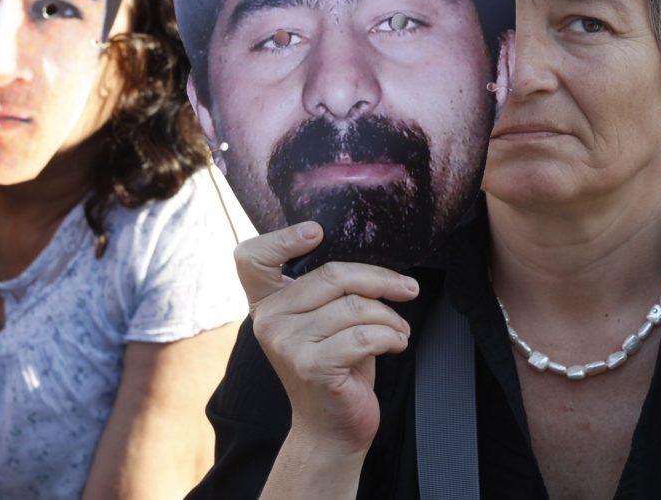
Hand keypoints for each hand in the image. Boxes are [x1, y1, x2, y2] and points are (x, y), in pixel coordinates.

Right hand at [235, 222, 419, 454]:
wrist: (331, 427)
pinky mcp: (311, 366)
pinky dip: (390, 336)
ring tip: (399, 329)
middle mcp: (268, 321)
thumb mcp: (324, 319)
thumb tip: (374, 256)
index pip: (252, 258)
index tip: (316, 232)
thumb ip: (328, 287)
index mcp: (267, 302)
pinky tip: (396, 343)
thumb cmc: (335, 364)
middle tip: (408, 289)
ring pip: (355, 306)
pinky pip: (365, 335)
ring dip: (391, 317)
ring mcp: (287, 344)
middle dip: (380, 280)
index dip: (281, 239)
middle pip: (331, 275)